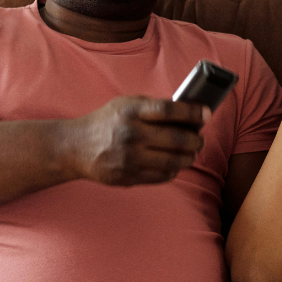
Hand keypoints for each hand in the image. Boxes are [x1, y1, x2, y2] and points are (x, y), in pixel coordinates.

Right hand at [65, 96, 207, 185]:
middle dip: (196, 140)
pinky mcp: (129, 177)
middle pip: (177, 139)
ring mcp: (130, 158)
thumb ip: (154, 107)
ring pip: (174, 160)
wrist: (75, 147)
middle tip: (200, 139)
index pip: (170, 110)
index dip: (193, 112)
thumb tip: (190, 112)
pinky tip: (174, 162)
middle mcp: (131, 135)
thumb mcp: (126, 105)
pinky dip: (174, 169)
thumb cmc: (107, 122)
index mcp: (131, 112)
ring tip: (191, 152)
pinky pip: (163, 175)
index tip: (207, 113)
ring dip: (189, 156)